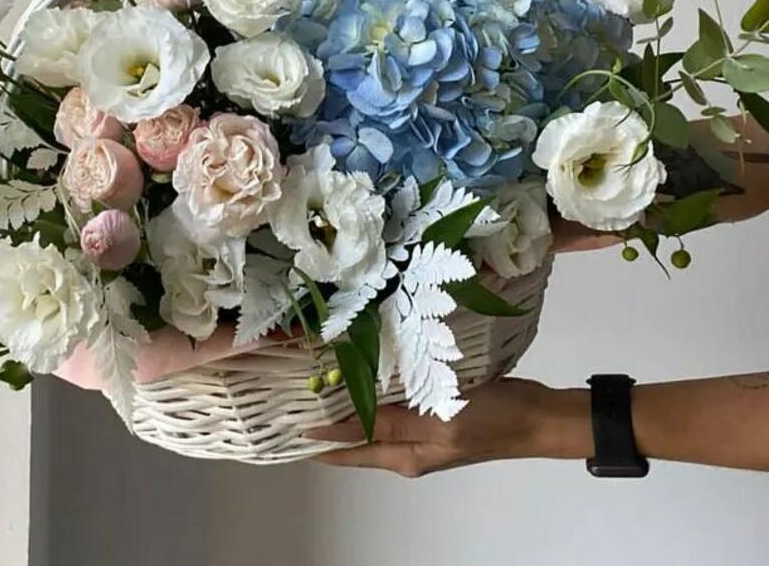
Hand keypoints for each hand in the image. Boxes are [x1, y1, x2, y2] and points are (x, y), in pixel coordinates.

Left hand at [306, 379, 590, 476]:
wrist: (536, 416)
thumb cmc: (489, 420)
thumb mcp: (440, 421)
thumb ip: (393, 421)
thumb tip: (345, 420)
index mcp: (405, 456)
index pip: (348, 448)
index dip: (317, 437)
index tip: (285, 421)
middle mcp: (407, 446)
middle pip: (357, 434)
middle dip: (327, 417)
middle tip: (293, 389)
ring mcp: (421, 428)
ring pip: (373, 415)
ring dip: (349, 399)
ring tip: (316, 374)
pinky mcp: (433, 408)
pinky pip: (393, 400)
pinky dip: (374, 386)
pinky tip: (362, 366)